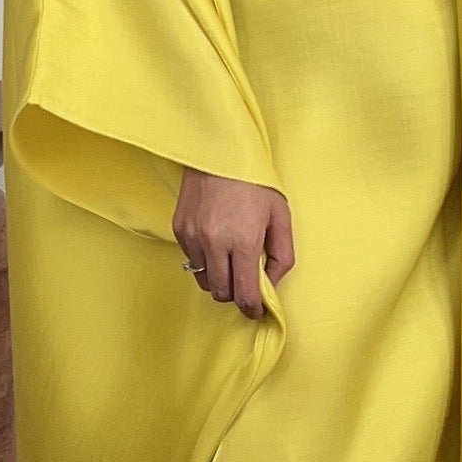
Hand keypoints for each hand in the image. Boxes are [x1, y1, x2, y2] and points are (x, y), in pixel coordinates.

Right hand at [174, 169, 294, 318]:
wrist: (220, 151)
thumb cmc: (255, 182)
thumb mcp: (281, 216)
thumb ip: (282, 255)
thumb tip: (272, 283)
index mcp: (244, 242)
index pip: (245, 293)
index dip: (252, 308)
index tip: (256, 310)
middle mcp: (215, 243)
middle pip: (222, 293)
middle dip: (235, 296)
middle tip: (245, 288)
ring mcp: (193, 237)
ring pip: (203, 280)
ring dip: (218, 281)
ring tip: (230, 265)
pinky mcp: (179, 229)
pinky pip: (191, 260)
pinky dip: (204, 262)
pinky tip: (216, 246)